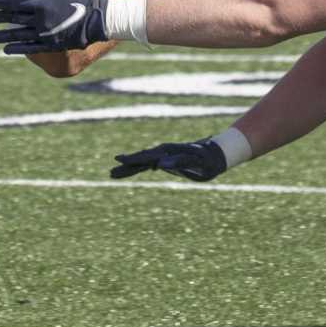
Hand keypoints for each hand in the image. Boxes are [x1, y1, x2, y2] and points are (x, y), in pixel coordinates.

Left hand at [0, 0, 110, 55]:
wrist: (100, 20)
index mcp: (42, 4)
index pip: (14, 3)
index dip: (0, 3)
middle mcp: (41, 20)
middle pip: (13, 19)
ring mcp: (45, 34)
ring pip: (18, 35)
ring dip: (3, 36)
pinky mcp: (51, 46)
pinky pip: (30, 48)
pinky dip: (17, 48)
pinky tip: (7, 49)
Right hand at [109, 138, 228, 181]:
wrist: (215, 154)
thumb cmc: (207, 159)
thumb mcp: (195, 162)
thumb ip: (178, 162)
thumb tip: (159, 165)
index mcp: (167, 151)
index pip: (145, 157)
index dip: (131, 159)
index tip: (117, 159)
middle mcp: (162, 152)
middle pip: (140, 160)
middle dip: (125, 166)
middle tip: (110, 173)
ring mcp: (163, 156)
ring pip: (142, 163)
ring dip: (129, 168)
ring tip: (113, 174)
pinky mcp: (166, 161)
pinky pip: (148, 165)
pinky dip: (137, 169)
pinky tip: (130, 171)